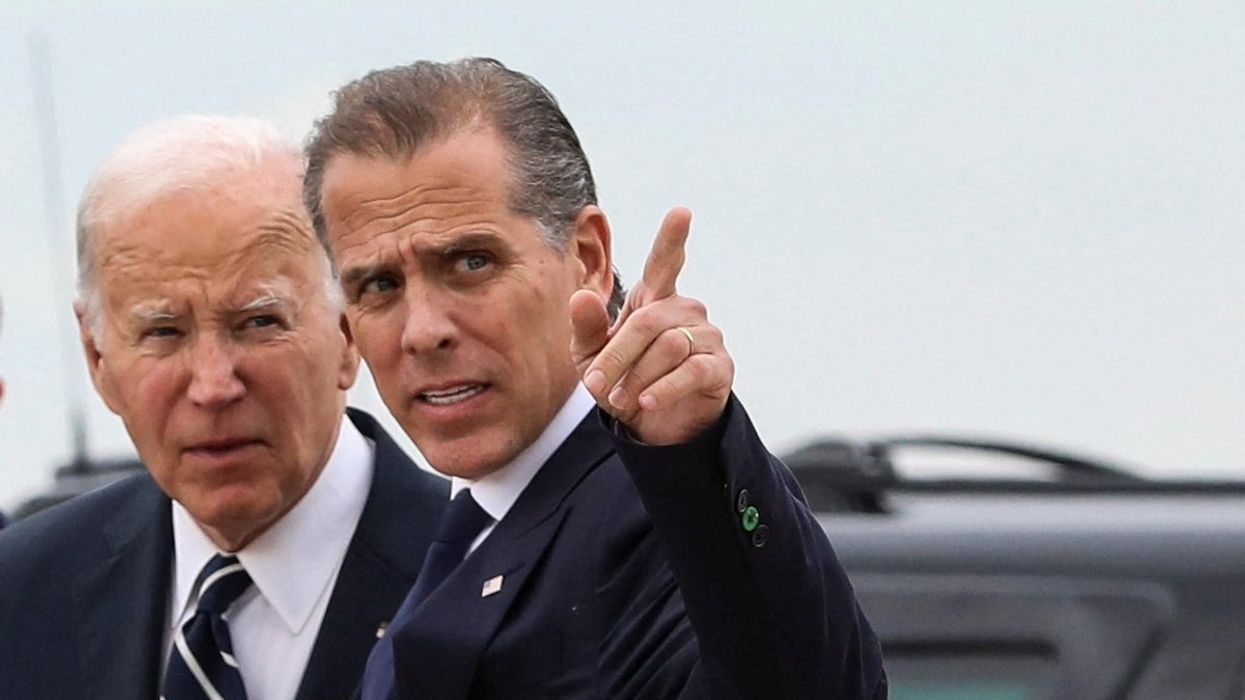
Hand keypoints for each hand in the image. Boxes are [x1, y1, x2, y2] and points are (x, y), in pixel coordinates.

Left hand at [570, 207, 733, 444]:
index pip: (664, 262)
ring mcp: (706, 336)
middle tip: (596, 386)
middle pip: (648, 322)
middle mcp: (685, 310)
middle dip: (617, 355)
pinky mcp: (719, 366)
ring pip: (669, 346)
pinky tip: (647, 403)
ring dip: (636, 377)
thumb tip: (581, 296)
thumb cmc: (622, 381)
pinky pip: (691, 370)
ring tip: (621, 401)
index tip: (682, 212)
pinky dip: (663, 389)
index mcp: (654, 298)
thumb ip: (586, 328)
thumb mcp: (591, 357)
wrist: (653, 427)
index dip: (672, 238)